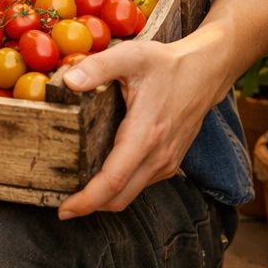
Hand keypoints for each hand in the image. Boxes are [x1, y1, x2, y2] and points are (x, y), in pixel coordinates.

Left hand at [55, 38, 226, 218]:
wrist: (205, 72)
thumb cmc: (167, 64)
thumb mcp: (131, 56)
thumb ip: (98, 67)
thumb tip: (68, 83)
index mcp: (145, 134)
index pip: (113, 180)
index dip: (87, 200)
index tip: (64, 210)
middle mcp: (158, 155)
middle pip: (119, 197)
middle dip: (89, 207)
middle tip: (62, 206)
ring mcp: (166, 161)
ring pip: (130, 194)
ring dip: (104, 199)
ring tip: (77, 191)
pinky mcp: (169, 162)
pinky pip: (140, 184)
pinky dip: (119, 188)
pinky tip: (101, 175)